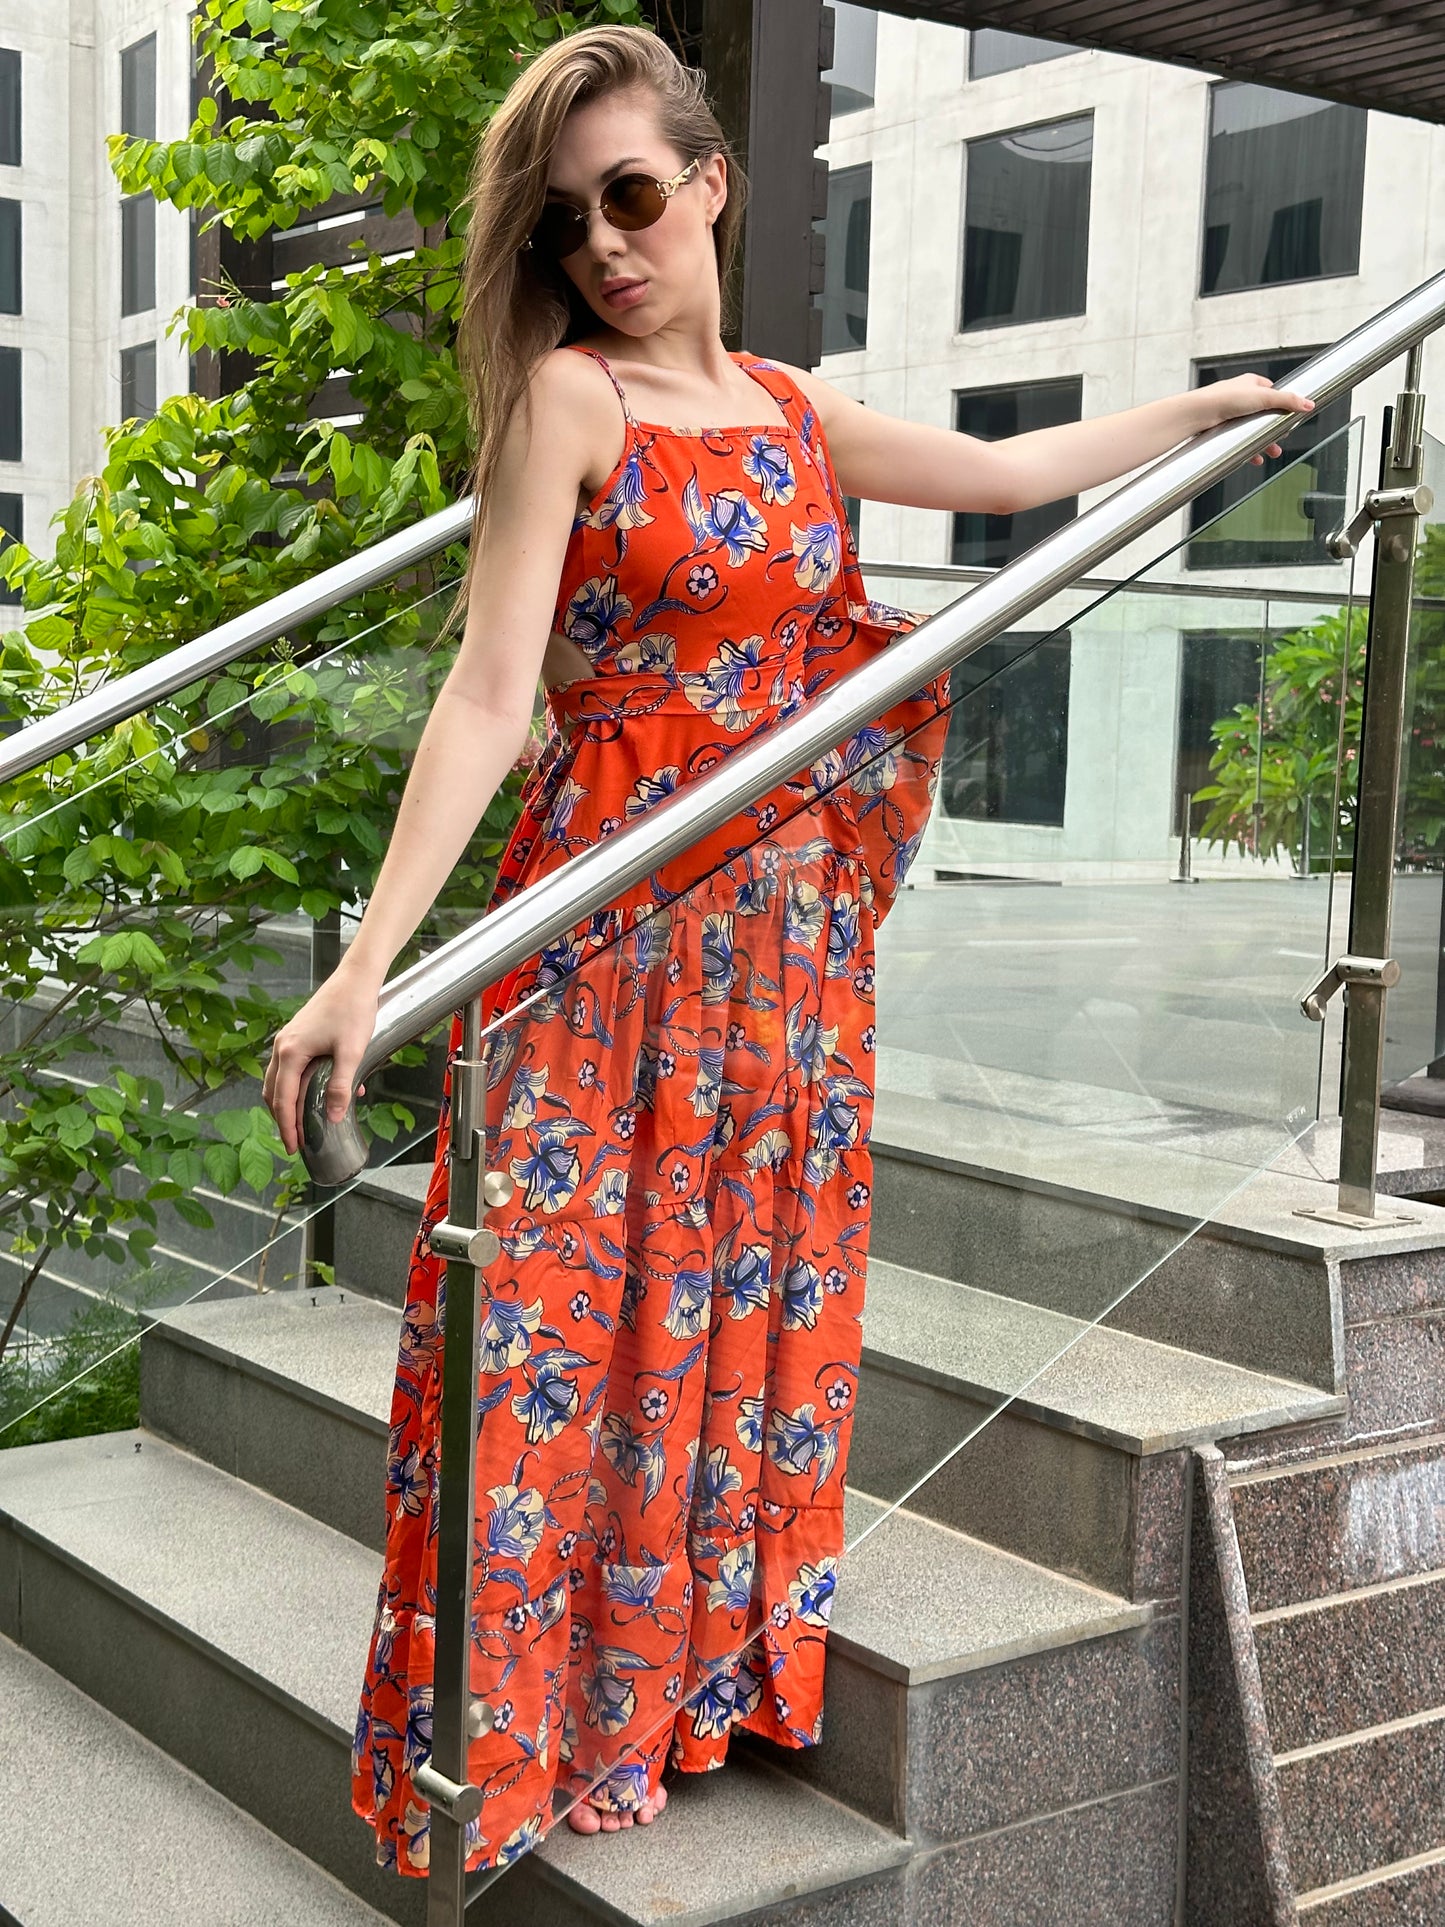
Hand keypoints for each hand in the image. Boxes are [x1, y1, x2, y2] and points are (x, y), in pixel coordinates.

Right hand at [262, 962, 380, 1157]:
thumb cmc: (353, 1011)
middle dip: (283, 1120)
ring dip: (287, 1104)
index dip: (287, 1127)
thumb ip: (341, 1086)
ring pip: (279, 1081)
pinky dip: (296, 1086)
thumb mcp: (351, 1052)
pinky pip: (290, 1068)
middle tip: (296, 1141)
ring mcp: (287, 1039)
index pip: (282, 1100)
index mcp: (290, 1053)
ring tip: (302, 1124)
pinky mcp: (297, 1035)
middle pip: (274, 1093)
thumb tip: (335, 1118)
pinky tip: (321, 1092)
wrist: (355, 979)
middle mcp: (282, 1047)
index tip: (293, 1148)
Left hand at [1196, 372, 1315, 464]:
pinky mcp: (1220, 428)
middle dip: (1273, 429)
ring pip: (1250, 430)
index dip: (1281, 405)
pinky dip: (1247, 448)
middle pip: (1263, 415)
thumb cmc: (1225, 398)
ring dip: (1262, 442)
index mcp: (1251, 384)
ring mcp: (1229, 413)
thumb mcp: (1264, 397)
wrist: (1198, 413)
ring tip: (1271, 452)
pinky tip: (1253, 457)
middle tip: (1281, 440)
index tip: (1288, 418)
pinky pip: (1237, 439)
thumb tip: (1309, 404)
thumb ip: (1288, 401)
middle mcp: (1239, 396)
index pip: (1272, 393)